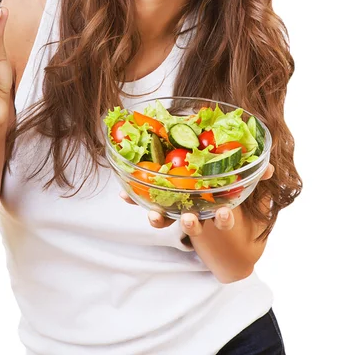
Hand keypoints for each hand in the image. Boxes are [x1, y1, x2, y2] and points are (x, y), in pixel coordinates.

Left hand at [120, 162, 274, 235]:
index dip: (224, 220)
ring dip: (160, 219)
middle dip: (190, 225)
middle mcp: (195, 214)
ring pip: (167, 220)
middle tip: (190, 219)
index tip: (224, 215)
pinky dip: (133, 199)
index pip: (223, 218)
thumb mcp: (238, 185)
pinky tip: (123, 194)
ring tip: (153, 216)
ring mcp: (174, 210)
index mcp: (216, 210)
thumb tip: (269, 167)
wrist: (196, 191)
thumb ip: (253, 175)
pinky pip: (144, 202)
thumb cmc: (221, 188)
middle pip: (192, 224)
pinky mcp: (156, 201)